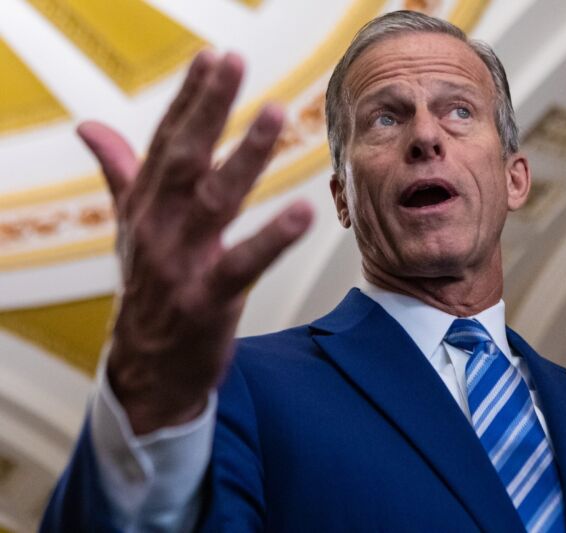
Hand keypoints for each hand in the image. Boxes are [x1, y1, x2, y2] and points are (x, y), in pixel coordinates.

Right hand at [79, 51, 313, 433]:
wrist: (146, 367)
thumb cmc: (148, 288)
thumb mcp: (130, 228)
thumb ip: (120, 174)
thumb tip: (90, 127)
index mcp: (144, 206)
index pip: (165, 142)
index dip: (188, 99)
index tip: (213, 58)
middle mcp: (158, 228)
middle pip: (184, 158)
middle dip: (209, 108)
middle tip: (235, 63)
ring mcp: (180, 264)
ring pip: (214, 201)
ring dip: (243, 156)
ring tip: (274, 113)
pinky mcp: (208, 300)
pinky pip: (243, 265)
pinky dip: (272, 239)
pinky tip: (302, 210)